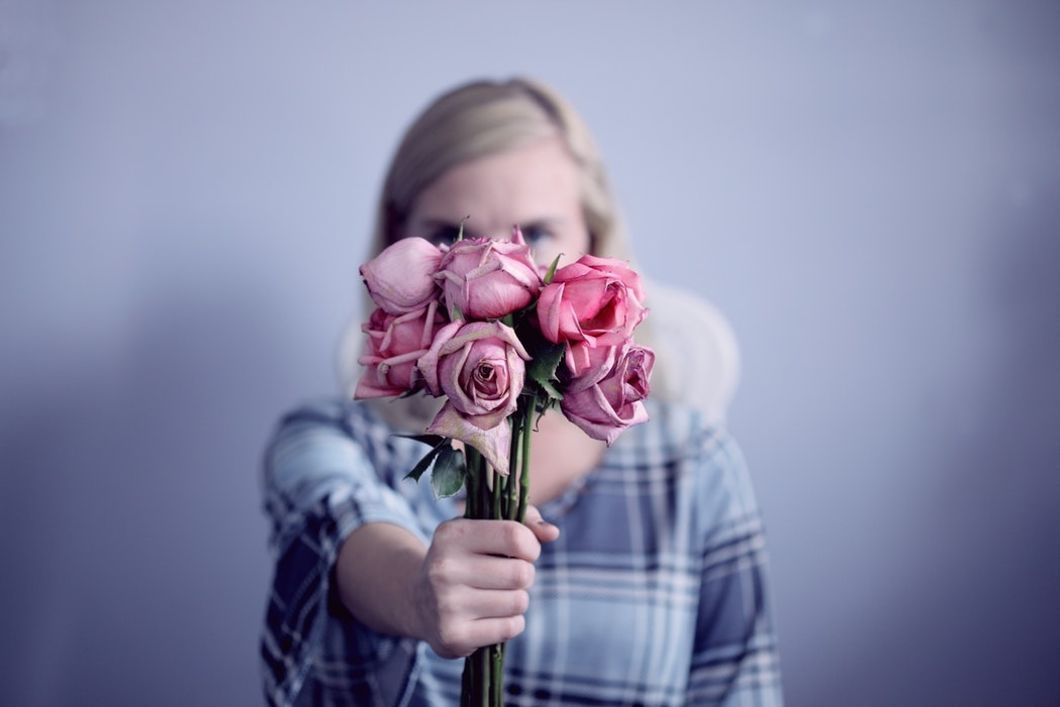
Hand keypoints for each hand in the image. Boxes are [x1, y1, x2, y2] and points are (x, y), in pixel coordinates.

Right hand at [411, 505, 559, 657]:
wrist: (418, 602)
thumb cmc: (464, 558)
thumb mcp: (482, 529)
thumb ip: (522, 522)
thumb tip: (552, 533)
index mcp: (452, 534)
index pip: (515, 536)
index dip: (530, 545)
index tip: (523, 551)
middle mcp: (444, 568)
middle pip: (521, 573)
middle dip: (524, 575)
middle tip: (508, 577)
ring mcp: (446, 604)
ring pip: (518, 602)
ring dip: (517, 600)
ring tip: (496, 596)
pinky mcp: (454, 636)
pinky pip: (510, 628)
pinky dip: (510, 623)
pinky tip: (491, 617)